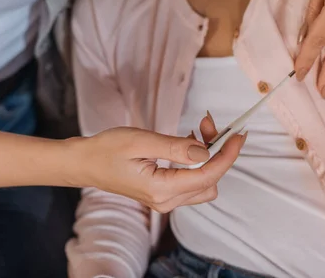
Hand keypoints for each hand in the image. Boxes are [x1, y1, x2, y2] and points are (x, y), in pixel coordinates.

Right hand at [70, 117, 245, 212]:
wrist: (85, 163)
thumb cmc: (107, 149)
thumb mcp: (141, 141)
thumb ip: (176, 148)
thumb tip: (206, 151)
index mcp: (161, 189)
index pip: (207, 175)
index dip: (227, 154)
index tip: (239, 134)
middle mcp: (166, 201)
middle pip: (210, 180)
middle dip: (217, 152)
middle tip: (208, 123)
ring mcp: (165, 200)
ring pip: (203, 182)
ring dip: (208, 155)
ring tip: (198, 128)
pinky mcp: (163, 193)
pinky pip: (191, 181)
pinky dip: (197, 160)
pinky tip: (188, 140)